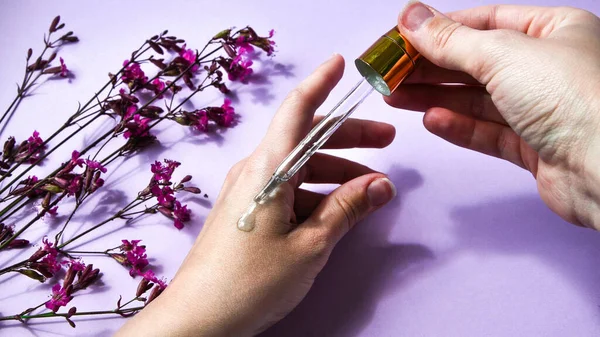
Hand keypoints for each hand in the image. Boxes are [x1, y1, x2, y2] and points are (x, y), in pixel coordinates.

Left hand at [115, 55, 396, 335]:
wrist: (199, 318)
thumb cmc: (250, 282)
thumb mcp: (310, 245)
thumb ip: (346, 209)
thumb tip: (380, 185)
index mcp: (268, 168)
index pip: (297, 110)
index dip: (321, 83)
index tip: (341, 64)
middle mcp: (255, 171)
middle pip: (305, 139)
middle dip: (348, 136)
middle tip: (386, 140)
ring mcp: (248, 191)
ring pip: (299, 166)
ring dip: (336, 170)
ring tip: (370, 188)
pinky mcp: (248, 211)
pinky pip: (287, 188)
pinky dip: (316, 191)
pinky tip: (338, 208)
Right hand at [387, 2, 599, 228]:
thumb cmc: (574, 98)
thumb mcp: (503, 54)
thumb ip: (451, 40)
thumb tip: (411, 17)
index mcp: (553, 31)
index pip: (485, 22)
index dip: (440, 29)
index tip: (401, 38)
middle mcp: (549, 68)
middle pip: (477, 63)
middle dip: (430, 67)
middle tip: (390, 73)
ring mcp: (543, 110)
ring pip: (478, 100)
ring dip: (436, 96)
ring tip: (396, 97)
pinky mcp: (535, 148)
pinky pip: (488, 132)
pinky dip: (458, 126)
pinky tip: (431, 119)